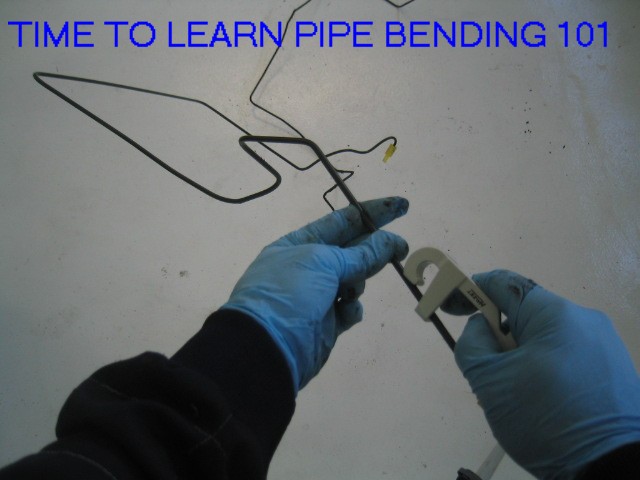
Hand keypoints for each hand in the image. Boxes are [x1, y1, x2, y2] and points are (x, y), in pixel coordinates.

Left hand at [222, 197, 408, 392]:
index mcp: (298, 244)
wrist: (267, 346)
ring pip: (354, 280)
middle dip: (376, 247)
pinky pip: (349, 309)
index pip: (341, 221)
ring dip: (358, 281)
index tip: (402, 206)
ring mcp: (317, 296)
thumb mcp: (322, 263)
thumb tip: (389, 242)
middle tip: (402, 248)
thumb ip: (361, 254)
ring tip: (349, 291)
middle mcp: (307, 267)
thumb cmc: (289, 293)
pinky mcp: (326, 323)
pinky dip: (351, 309)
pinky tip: (344, 313)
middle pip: (351, 250)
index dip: (372, 212)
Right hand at [453, 270, 639, 478]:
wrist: (609, 468)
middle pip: (524, 315)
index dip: (470, 289)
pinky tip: (538, 403)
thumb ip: (472, 343)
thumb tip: (481, 326)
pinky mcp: (611, 371)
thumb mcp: (490, 380)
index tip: (449, 308)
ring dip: (518, 358)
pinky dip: (542, 371)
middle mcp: (583, 320)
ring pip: (543, 340)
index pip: (504, 283)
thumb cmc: (543, 416)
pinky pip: (564, 358)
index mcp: (555, 314)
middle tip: (485, 371)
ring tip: (513, 396)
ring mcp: (602, 346)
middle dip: (497, 337)